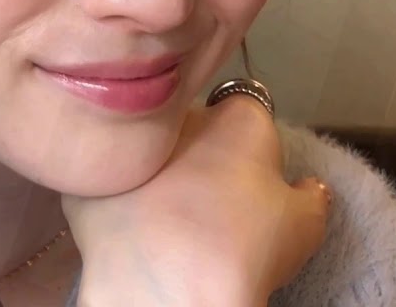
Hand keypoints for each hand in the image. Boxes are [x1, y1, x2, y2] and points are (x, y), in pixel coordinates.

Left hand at [63, 96, 331, 306]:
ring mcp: (126, 145)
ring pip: (143, 153)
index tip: (247, 176)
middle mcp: (176, 116)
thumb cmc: (246, 248)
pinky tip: (124, 231)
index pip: (248, 111)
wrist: (171, 286)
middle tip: (204, 202)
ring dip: (151, 174)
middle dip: (194, 153)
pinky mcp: (85, 179)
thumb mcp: (305, 225)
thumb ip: (310, 195)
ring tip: (162, 221)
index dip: (249, 145)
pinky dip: (111, 202)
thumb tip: (306, 186)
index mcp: (236, 116)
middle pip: (190, 126)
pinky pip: (104, 185)